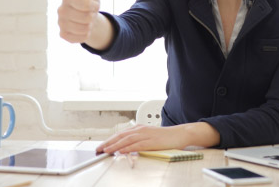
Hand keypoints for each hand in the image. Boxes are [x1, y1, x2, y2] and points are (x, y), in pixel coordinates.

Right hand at [58, 0, 106, 46]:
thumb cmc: (89, 0)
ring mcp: (60, 23)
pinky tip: (82, 29)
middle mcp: (60, 10)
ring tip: (86, 21)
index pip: (83, 3)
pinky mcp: (62, 35)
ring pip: (83, 28)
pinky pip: (79, 38)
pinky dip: (85, 35)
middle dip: (93, 16)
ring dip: (90, 26)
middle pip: (86, 17)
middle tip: (90, 13)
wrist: (88, 18)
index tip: (94, 4)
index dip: (92, 5)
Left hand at [96, 122, 219, 153]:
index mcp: (139, 128)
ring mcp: (146, 134)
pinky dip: (127, 148)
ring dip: (115, 145)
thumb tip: (126, 147)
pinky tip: (121, 151)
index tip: (101, 146)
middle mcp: (140, 129)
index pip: (120, 134)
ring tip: (106, 150)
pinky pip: (136, 145)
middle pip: (121, 135)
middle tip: (99, 149)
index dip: (110, 140)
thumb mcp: (149, 136)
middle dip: (108, 142)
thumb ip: (138, 140)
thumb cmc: (165, 137)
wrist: (179, 134)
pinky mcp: (151, 141)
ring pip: (126, 140)